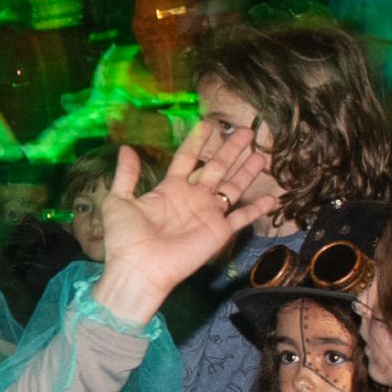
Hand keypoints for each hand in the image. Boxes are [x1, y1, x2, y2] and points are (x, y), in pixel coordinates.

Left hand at [79, 137, 265, 324]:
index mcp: (170, 189)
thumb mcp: (119, 200)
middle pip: (217, 167)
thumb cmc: (126, 238)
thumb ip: (126, 174)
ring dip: (247, 171)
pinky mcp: (220, 232)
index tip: (210, 123)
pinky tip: (272, 197)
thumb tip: (126, 148)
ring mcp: (209, 214)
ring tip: (262, 154)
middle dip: (231, 149)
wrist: (139, 268)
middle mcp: (193, 198)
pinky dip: (257, 208)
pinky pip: (242, 218)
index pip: (188, 158)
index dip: (198, 141)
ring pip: (233, 187)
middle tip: (247, 131)